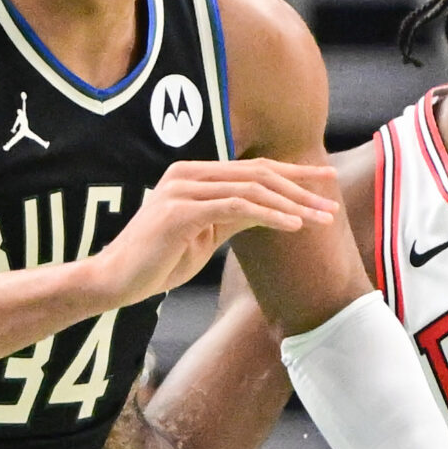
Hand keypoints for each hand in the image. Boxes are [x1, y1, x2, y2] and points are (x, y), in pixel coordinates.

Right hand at [86, 159, 338, 308]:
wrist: (114, 280)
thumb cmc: (159, 260)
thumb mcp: (207, 233)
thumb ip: (235, 215)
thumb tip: (274, 209)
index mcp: (195, 174)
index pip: (254, 167)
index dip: (294, 172)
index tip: (326, 179)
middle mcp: (188, 173)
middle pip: (258, 173)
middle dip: (301, 187)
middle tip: (333, 202)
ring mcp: (182, 189)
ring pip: (252, 188)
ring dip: (293, 204)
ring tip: (322, 219)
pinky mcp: (179, 211)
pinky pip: (235, 207)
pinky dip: (269, 214)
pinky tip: (294, 224)